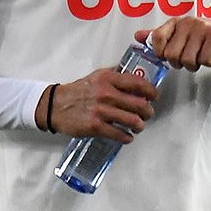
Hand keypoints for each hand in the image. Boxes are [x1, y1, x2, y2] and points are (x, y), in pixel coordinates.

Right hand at [42, 68, 158, 140]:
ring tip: (138, 126)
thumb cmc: (78, 91)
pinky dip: (127, 137)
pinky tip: (126, 136)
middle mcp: (106, 93)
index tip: (154, 97)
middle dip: (148, 112)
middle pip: (140, 104)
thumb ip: (115, 74)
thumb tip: (135, 73)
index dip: (151, 92)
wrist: (56, 105)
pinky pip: (120, 134)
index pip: (138, 83)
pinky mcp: (95, 126)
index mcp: (108, 78)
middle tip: (147, 114)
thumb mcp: (96, 76)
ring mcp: (101, 110)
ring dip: (140, 126)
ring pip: (133, 121)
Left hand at [135, 17, 210, 70]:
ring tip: (201, 56)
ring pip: (188, 60)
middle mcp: (188, 23)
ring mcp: (202, 28)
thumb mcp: (181, 35)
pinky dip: (208, 63)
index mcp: (176, 22)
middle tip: (189, 58)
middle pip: (172, 54)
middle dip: (180, 63)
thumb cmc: (206, 37)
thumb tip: (138, 36)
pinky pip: (204, 60)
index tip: (168, 56)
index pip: (156, 38)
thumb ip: (160, 36)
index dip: (160, 53)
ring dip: (195, 64)